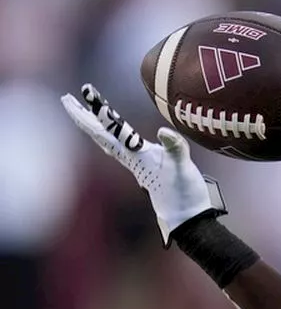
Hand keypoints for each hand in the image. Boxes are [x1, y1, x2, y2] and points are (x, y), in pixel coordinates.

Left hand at [60, 84, 225, 244]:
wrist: (185, 218)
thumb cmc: (183, 193)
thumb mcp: (182, 167)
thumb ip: (175, 148)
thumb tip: (164, 132)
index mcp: (135, 154)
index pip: (109, 128)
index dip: (96, 109)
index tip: (84, 91)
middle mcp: (130, 158)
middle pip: (99, 134)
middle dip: (83, 116)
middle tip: (66, 99)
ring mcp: (136, 163)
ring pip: (106, 140)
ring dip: (93, 125)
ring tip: (84, 112)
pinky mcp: (145, 167)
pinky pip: (119, 147)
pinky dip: (110, 137)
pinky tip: (112, 135)